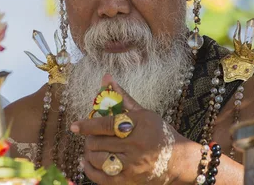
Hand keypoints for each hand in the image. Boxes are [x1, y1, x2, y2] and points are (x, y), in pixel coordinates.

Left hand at [71, 74, 196, 184]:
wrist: (179, 162)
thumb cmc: (160, 133)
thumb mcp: (144, 114)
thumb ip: (123, 97)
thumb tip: (106, 78)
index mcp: (139, 126)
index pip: (107, 125)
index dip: (88, 125)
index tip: (74, 126)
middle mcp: (135, 146)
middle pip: (99, 143)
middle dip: (90, 139)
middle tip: (91, 137)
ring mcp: (132, 166)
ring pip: (97, 159)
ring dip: (89, 153)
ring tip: (92, 148)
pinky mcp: (128, 182)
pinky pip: (101, 178)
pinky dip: (89, 170)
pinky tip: (86, 162)